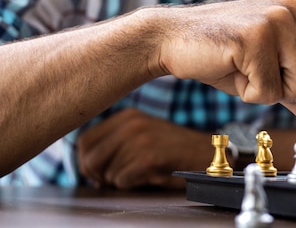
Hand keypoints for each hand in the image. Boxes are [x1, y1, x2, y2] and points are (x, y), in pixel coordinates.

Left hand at [77, 109, 210, 188]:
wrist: (206, 153)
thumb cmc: (173, 149)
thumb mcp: (143, 133)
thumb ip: (115, 140)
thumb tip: (85, 162)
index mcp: (127, 116)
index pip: (84, 141)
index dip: (86, 162)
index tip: (99, 171)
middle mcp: (132, 124)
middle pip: (89, 158)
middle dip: (97, 175)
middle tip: (114, 179)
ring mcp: (141, 139)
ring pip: (106, 172)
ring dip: (119, 180)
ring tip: (140, 173)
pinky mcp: (149, 157)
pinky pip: (122, 180)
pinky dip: (132, 184)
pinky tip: (148, 176)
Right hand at [150, 0, 295, 146]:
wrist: (174, 38)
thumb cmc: (229, 57)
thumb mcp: (277, 77)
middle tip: (275, 84)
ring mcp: (278, 18)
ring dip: (274, 92)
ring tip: (248, 70)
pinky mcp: (255, 34)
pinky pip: (269, 90)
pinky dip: (249, 92)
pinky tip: (233, 68)